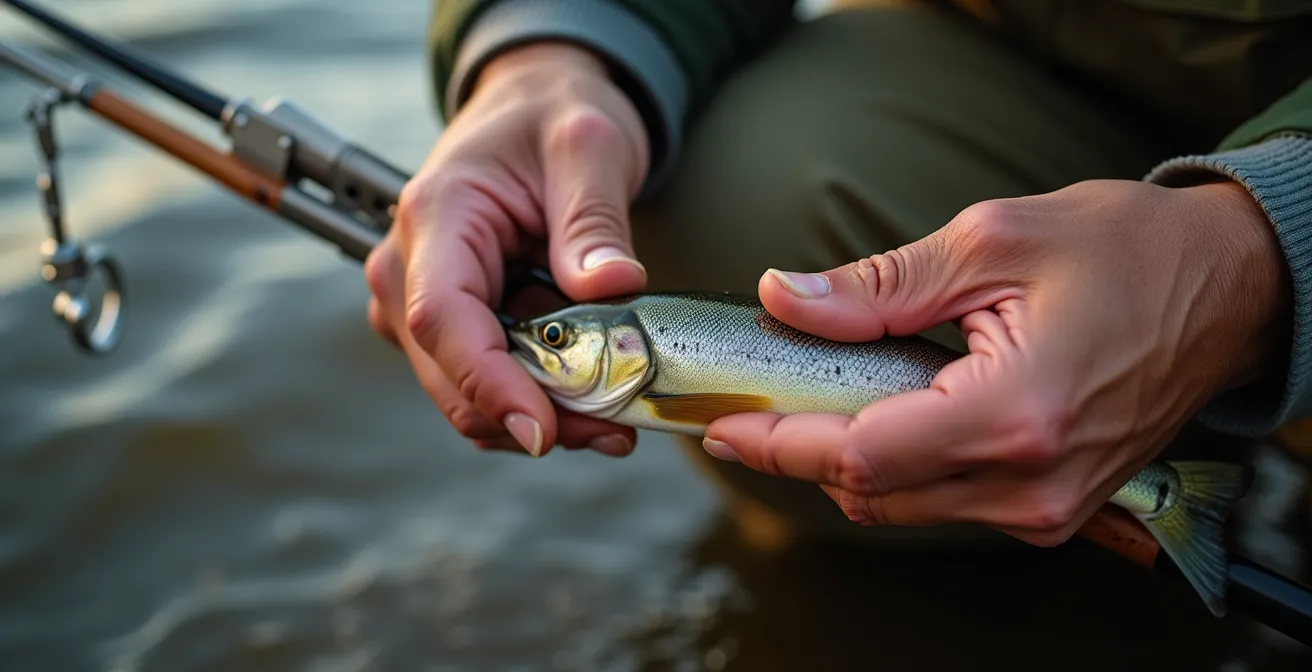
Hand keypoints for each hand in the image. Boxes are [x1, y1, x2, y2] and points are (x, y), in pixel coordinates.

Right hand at [365, 43, 649, 456]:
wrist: (533, 109)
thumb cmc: (553, 116)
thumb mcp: (589, 147)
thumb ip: (593, 219)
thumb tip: (613, 286)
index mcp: (435, 216)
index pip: (442, 318)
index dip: (489, 384)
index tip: (544, 432)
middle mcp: (406, 269)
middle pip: (452, 376)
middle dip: (534, 416)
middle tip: (620, 430)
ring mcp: (418, 304)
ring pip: (467, 394)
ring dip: (543, 415)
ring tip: (619, 409)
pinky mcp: (446, 326)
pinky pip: (486, 382)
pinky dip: (539, 399)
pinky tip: (595, 389)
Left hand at [702, 179, 1289, 545]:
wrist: (1229, 288)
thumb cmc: (1128, 251)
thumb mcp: (993, 241)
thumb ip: (879, 284)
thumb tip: (787, 298)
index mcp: (1014, 414)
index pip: (859, 456)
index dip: (779, 443)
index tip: (725, 424)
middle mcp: (1030, 482)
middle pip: (869, 492)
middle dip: (800, 450)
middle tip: (757, 401)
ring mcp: (1045, 506)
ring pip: (901, 505)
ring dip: (847, 457)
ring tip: (818, 396)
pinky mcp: (1051, 505)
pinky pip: (944, 501)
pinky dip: (898, 465)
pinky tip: (885, 411)